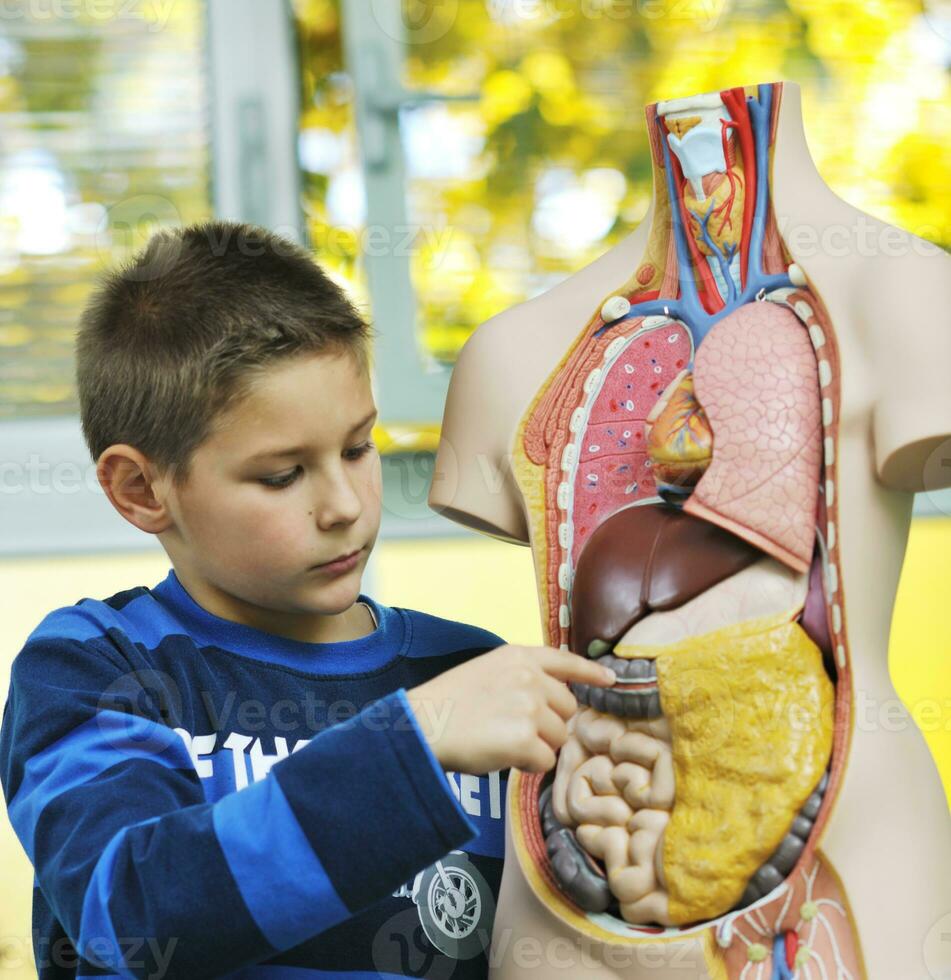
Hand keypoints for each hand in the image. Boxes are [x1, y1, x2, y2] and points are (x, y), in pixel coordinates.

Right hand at [405, 645, 615, 774]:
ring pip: (558, 738)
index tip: (610, 680)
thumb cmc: (448, 704)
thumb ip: (520, 677)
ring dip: (538, 746)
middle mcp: (529, 677)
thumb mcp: (486, 671)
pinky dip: (528, 765)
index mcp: (518, 657)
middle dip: (549, 725)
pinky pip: (545, 761)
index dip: (591, 671)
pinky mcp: (525, 739)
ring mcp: (529, 707)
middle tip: (514, 730)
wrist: (420, 725)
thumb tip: (549, 702)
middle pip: (567, 709)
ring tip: (502, 741)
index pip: (565, 661)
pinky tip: (502, 755)